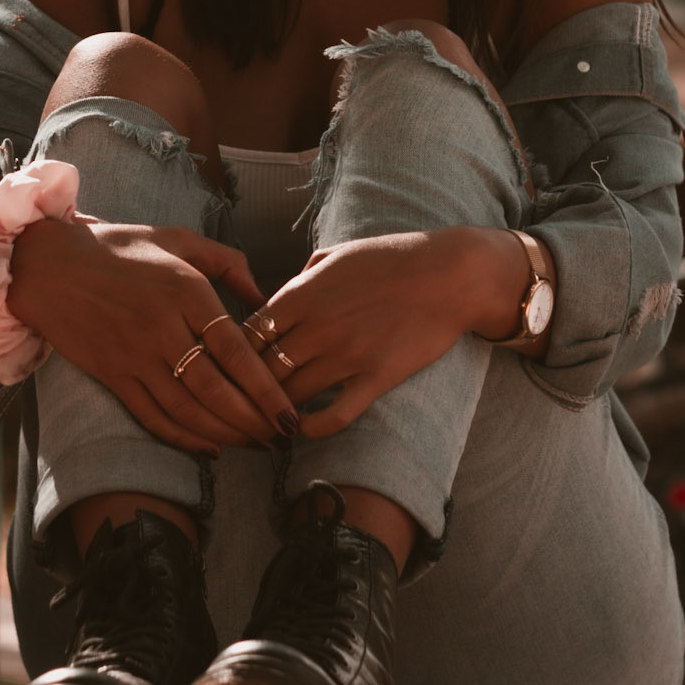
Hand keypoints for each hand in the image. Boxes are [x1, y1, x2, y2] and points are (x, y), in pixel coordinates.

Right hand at [7, 216, 298, 454]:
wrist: (48, 265)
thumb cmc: (118, 248)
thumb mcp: (176, 238)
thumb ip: (226, 261)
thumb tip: (263, 294)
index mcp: (185, 290)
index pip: (235, 349)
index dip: (266, 387)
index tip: (291, 412)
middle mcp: (161, 327)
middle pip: (215, 388)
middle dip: (253, 420)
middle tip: (281, 438)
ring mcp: (134, 356)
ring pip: (187, 408)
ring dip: (225, 434)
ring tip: (254, 445)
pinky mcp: (112, 375)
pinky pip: (152, 416)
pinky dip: (183, 437)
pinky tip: (209, 447)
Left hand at [255, 228, 506, 437]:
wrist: (450, 275)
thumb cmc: (393, 258)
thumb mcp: (338, 254)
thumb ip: (303, 277)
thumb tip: (279, 298)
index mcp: (303, 293)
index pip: (248, 333)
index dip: (234, 353)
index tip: (234, 365)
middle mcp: (318, 326)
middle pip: (261, 369)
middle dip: (247, 388)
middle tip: (241, 403)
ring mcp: (346, 355)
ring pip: (290, 396)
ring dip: (273, 411)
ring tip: (264, 422)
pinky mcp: (376, 378)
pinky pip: (333, 416)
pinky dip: (310, 428)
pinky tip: (301, 430)